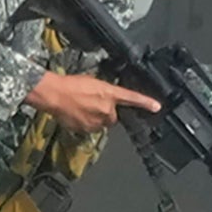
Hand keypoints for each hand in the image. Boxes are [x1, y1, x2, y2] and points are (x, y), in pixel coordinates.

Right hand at [27, 70, 153, 130]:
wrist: (55, 94)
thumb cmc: (71, 84)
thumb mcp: (93, 82)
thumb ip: (104, 92)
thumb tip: (105, 99)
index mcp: (109, 93)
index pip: (131, 97)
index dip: (145, 103)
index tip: (157, 107)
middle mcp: (107, 109)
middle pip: (112, 116)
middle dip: (105, 113)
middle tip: (92, 105)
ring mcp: (97, 121)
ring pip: (101, 124)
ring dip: (95, 119)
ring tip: (81, 108)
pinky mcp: (87, 129)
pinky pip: (89, 129)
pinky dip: (85, 124)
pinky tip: (76, 115)